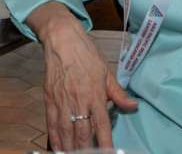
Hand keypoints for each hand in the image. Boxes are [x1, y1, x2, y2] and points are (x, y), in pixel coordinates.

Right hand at [31, 3, 136, 149]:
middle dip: (86, 149)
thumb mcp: (106, 72)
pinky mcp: (49, 99)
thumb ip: (118, 93)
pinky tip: (58, 147)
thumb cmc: (85, 54)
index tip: (108, 153)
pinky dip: (54, 137)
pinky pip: (51, 123)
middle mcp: (78, 101)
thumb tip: (133, 105)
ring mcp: (62, 101)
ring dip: (70, 147)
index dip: (105, 143)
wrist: (62, 40)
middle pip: (82, 133)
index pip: (102, 125)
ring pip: (66, 132)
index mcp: (95, 95)